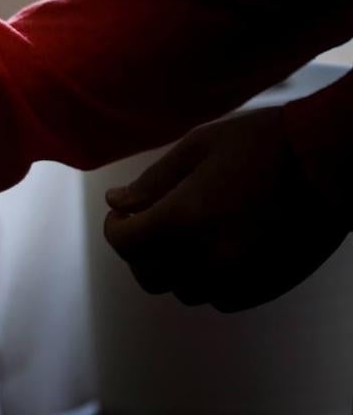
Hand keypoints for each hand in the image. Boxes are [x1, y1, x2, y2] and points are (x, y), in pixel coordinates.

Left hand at [103, 107, 348, 311]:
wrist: (329, 165)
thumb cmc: (263, 144)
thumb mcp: (197, 147)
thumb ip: (152, 181)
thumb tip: (116, 202)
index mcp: (184, 218)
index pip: (124, 244)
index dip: (115, 229)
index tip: (123, 215)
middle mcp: (207, 256)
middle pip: (147, 274)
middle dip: (138, 251)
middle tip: (147, 225)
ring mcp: (237, 277)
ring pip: (181, 291)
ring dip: (172, 269)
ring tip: (183, 238)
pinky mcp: (264, 287)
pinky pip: (218, 299)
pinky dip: (206, 281)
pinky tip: (215, 251)